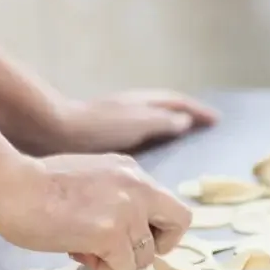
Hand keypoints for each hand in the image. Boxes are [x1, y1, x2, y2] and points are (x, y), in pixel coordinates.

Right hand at [0, 153, 191, 269]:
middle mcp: (136, 186)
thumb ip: (111, 196)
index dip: (157, 227)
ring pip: (145, 255)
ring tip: (84, 249)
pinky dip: (103, 268)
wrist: (13, 188)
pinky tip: (78, 253)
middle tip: (125, 250)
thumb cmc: (34, 185)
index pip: (168, 203)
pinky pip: (123, 268)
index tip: (135, 235)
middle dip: (155, 245)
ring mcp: (126, 210)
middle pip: (178, 222)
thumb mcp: (87, 177)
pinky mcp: (111, 234)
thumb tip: (120, 229)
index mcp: (129, 170)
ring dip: (118, 261)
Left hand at [56, 89, 218, 153]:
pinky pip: (133, 140)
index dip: (198, 111)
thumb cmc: (98, 127)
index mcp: (142, 104)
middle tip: (199, 132)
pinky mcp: (101, 140)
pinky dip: (145, 148)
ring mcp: (115, 123)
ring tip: (175, 151)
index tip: (216, 121)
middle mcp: (130, 109)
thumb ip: (163, 121)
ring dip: (164, 133)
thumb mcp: (138, 122)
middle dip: (183, 118)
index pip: (177, 103)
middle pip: (164, 110)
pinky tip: (142, 166)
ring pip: (148, 125)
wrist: (53, 132)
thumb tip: (185, 120)